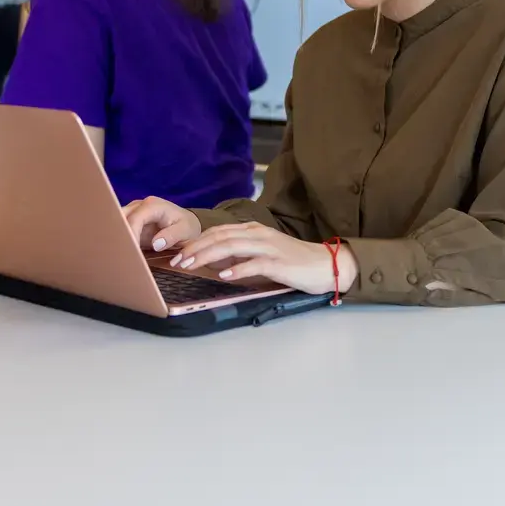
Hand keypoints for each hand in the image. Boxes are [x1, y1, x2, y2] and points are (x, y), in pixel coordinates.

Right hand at [123, 197, 200, 251]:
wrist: (185, 224)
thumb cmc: (186, 226)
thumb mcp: (185, 230)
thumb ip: (172, 235)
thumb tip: (156, 243)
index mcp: (152, 205)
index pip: (135, 219)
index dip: (131, 236)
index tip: (131, 253)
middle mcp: (138, 206)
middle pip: (119, 218)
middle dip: (117, 236)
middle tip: (119, 255)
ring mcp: (132, 213)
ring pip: (115, 224)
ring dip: (116, 239)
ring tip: (118, 255)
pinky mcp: (129, 224)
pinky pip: (119, 231)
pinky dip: (118, 241)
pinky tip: (119, 254)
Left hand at [170, 222, 358, 296]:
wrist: (326, 264)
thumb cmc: (294, 261)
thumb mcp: (264, 252)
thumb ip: (242, 253)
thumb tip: (216, 260)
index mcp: (254, 230)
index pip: (219, 231)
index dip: (197, 240)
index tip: (180, 252)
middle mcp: (259, 234)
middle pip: (221, 236)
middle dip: (196, 247)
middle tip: (178, 259)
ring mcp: (270, 247)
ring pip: (232, 246)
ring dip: (208, 255)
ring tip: (191, 265)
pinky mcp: (280, 263)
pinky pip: (255, 264)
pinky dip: (238, 269)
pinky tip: (224, 275)